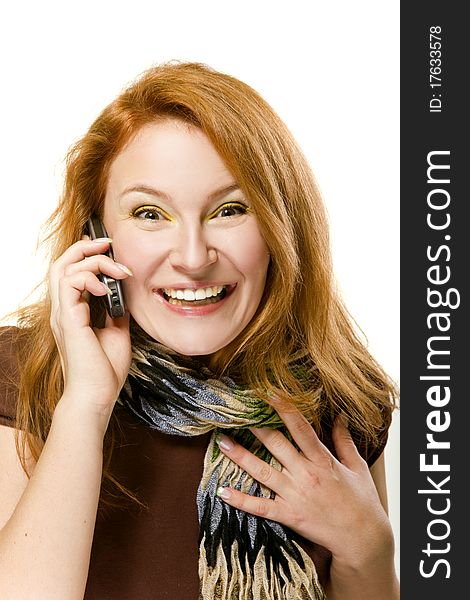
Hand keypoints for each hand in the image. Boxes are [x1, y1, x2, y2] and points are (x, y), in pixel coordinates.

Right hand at [49, 237, 132, 420]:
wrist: (98, 395)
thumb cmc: (105, 370)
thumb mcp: (117, 332)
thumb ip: (116, 312)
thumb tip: (126, 295)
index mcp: (74, 312)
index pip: (71, 273)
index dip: (87, 256)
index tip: (109, 250)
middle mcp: (64, 309)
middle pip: (62, 263)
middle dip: (85, 248)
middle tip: (108, 244)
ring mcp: (63, 314)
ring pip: (63, 268)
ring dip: (92, 261)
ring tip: (117, 268)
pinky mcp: (68, 319)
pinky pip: (69, 283)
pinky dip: (89, 278)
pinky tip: (108, 289)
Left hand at [216, 409, 392, 568]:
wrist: (362, 539)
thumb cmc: (362, 502)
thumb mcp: (358, 466)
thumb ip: (344, 440)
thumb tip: (339, 416)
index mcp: (322, 460)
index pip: (301, 429)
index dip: (285, 409)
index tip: (270, 393)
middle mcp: (305, 474)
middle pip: (276, 444)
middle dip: (255, 427)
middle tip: (237, 413)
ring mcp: (295, 495)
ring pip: (262, 471)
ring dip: (240, 456)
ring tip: (221, 442)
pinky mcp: (289, 515)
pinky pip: (260, 506)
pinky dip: (241, 500)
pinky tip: (223, 491)